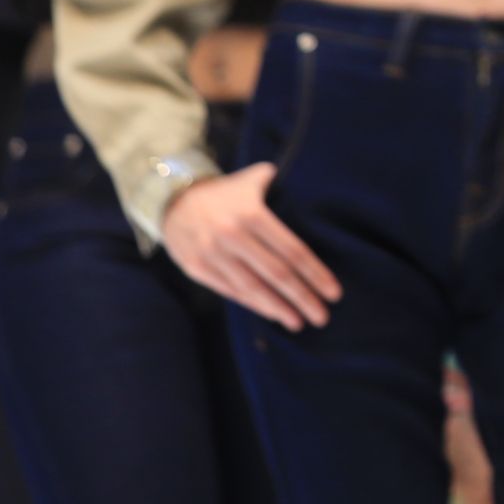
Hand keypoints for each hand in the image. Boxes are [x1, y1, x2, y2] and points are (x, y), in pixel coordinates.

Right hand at [164, 163, 341, 331]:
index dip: (315, 274)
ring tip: (298, 322)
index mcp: (253, 215)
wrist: (170, 198)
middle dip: (302, 298)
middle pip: (277, 274)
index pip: (292, 250)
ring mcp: (213, 254)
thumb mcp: (250, 181)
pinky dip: (252, 304)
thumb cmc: (222, 192)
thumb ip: (279, 185)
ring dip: (278, 308)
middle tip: (322, 316)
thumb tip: (310, 185)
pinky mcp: (197, 268)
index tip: (334, 293)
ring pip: (252, 288)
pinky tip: (271, 312)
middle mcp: (233, 236)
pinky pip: (230, 290)